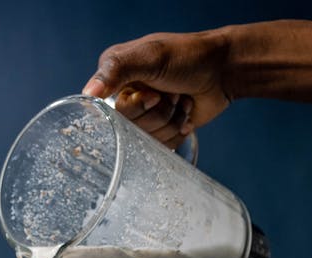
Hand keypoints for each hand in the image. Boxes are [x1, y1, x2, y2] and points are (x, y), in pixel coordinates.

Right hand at [83, 31, 230, 149]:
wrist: (223, 71)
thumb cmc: (187, 57)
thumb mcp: (149, 56)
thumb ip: (116, 70)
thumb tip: (88, 94)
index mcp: (115, 80)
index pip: (113, 114)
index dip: (136, 108)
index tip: (155, 93)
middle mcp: (125, 100)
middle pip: (132, 131)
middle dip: (159, 113)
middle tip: (170, 92)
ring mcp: (144, 119)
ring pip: (150, 141)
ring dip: (172, 120)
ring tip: (179, 99)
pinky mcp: (160, 133)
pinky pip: (163, 148)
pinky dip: (179, 130)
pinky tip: (185, 112)